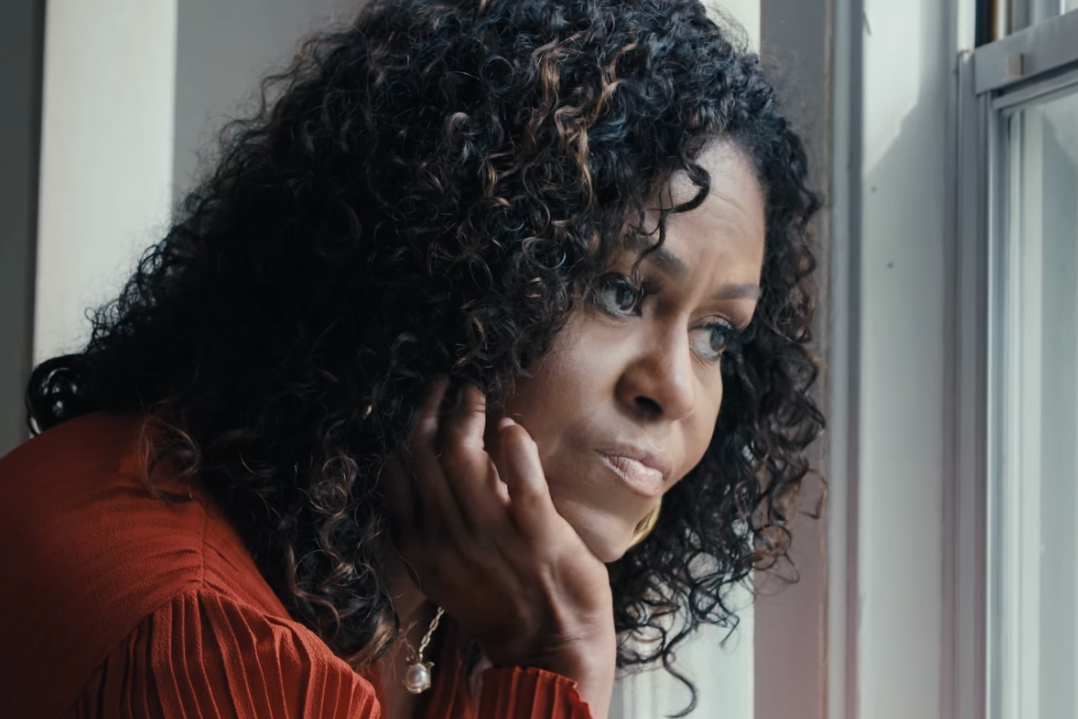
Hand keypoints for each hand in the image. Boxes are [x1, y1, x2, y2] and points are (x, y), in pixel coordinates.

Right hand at [381, 380, 615, 716]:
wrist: (548, 650)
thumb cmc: (501, 607)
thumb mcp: (446, 573)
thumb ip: (428, 529)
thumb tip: (420, 479)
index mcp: (421, 546)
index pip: (397, 472)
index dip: (406, 431)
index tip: (420, 409)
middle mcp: (447, 536)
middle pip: (425, 454)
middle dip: (433, 409)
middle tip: (447, 387)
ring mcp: (491, 534)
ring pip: (463, 455)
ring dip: (468, 415)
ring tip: (476, 398)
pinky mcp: (537, 532)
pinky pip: (521, 474)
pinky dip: (512, 443)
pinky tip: (511, 427)